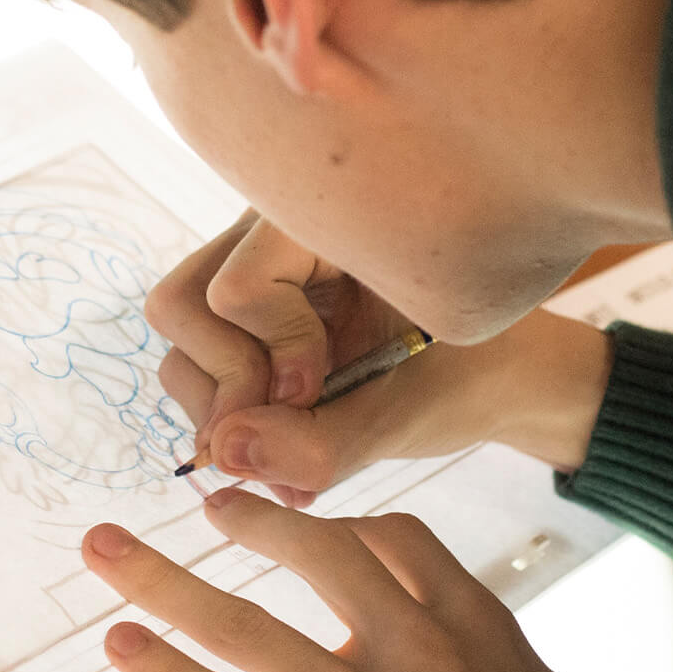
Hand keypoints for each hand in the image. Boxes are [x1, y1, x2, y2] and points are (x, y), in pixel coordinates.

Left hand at [83, 491, 672, 671]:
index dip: (345, 525)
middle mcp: (417, 644)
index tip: (312, 522)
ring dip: (167, 582)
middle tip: (211, 503)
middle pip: (316, 553)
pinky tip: (125, 648)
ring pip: (247, 624)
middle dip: (253, 520)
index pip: (398, 539)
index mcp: (480, 624)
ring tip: (112, 551)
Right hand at [146, 211, 615, 500]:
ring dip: (225, 407)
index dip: (273, 355)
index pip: (239, 288)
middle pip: (180, 304)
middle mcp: (266, 229)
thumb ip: (322, 445)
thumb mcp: (410, 415)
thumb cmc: (467, 374)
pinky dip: (231, 415)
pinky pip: (193, 363)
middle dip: (228, 381)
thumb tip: (223, 455)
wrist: (494, 369)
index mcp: (321, 216)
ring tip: (295, 447)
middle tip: (291, 424)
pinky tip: (288, 441)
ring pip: (179, 341)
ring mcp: (244, 268)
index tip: (323, 391)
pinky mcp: (237, 314)